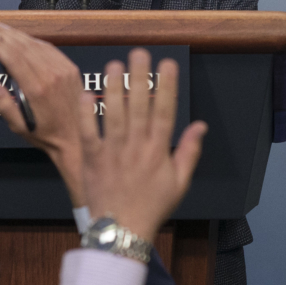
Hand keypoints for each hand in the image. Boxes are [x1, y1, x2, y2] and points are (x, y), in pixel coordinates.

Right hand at [0, 19, 85, 205]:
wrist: (78, 138)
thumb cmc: (47, 134)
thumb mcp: (19, 127)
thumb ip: (4, 105)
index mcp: (37, 89)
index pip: (12, 58)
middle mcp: (51, 75)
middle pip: (23, 46)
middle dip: (3, 33)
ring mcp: (63, 70)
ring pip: (36, 44)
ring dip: (17, 34)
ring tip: (1, 28)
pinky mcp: (71, 69)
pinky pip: (50, 49)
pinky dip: (34, 41)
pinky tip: (23, 38)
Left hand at [76, 48, 205, 241]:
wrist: (122, 231)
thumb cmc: (152, 207)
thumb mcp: (179, 182)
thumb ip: (189, 151)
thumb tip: (200, 125)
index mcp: (159, 151)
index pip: (165, 111)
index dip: (167, 86)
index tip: (168, 64)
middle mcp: (137, 147)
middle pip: (139, 106)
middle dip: (140, 77)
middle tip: (139, 52)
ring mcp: (113, 152)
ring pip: (114, 114)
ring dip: (114, 88)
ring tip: (115, 64)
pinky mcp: (92, 159)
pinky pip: (88, 132)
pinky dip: (86, 114)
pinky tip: (85, 93)